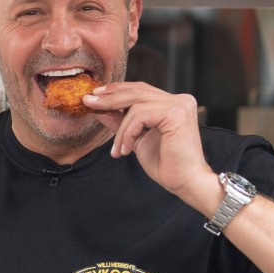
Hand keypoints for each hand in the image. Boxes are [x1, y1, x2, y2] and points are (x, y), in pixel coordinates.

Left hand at [85, 82, 216, 208]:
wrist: (185, 182)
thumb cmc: (166, 164)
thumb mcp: (136, 139)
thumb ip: (121, 122)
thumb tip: (98, 108)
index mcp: (173, 103)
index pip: (140, 89)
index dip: (116, 91)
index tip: (94, 97)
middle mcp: (179, 99)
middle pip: (136, 90)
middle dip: (109, 97)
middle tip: (89, 103)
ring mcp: (179, 104)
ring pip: (135, 105)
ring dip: (121, 129)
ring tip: (118, 150)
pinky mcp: (176, 113)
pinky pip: (140, 116)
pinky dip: (128, 133)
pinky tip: (127, 150)